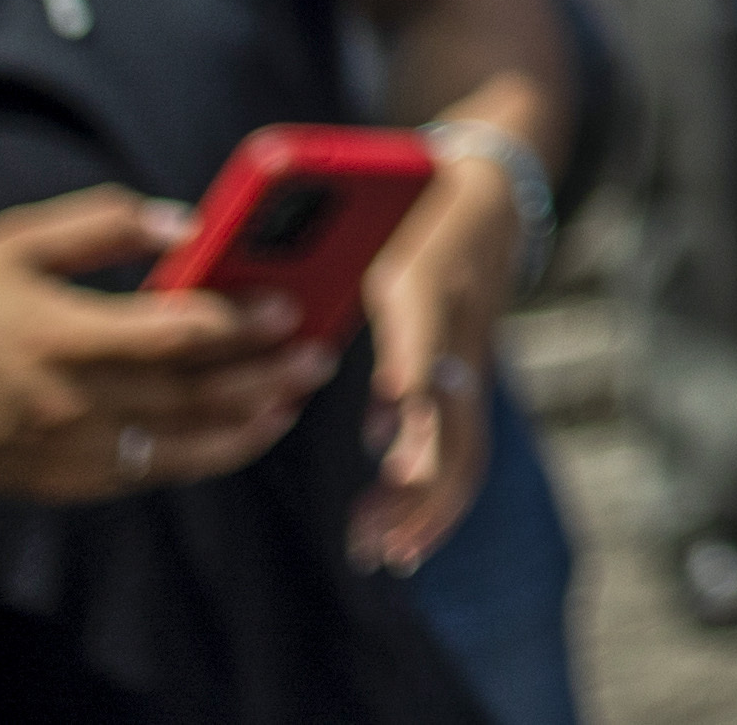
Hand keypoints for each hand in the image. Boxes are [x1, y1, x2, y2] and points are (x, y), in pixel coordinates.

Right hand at [0, 193, 331, 503]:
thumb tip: (188, 224)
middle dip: (264, 377)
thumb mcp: (18, 242)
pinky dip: (195, 458)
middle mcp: (68, 402)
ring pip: (176, 449)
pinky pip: (141, 475)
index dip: (239, 324)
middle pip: (189, 396)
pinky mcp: (53, 483)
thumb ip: (105, 224)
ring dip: (244, 426)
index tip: (291, 307)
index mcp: (62, 336)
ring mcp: (61, 452)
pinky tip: (233, 435)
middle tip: (320, 354)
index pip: (172, 336)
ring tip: (291, 400)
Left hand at [351, 149, 522, 572]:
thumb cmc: (406, 198)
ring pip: (464, 443)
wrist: (492, 186)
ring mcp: (471, 354)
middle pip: (454, 415)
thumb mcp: (368, 204)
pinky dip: (431, 493)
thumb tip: (244, 307)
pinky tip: (396, 530)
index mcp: (425, 279)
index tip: (390, 427)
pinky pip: (460, 443)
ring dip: (426, 506)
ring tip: (382, 551)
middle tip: (373, 537)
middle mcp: (457, 326)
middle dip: (418, 484)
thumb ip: (311, 249)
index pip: (425, 334)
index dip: (410, 376)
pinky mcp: (471, 373)